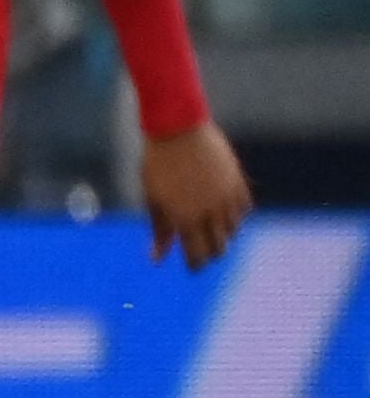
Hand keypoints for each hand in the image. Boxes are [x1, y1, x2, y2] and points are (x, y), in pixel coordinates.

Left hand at [141, 120, 250, 268]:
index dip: (195, 265)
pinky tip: (223, 212)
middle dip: (210, 253)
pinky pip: (244, 209)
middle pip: (220, 247)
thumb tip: (157, 259)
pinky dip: (235, 215)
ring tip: (210, 229)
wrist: (177, 129)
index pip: (197, 255)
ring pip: (234, 229)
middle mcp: (210, 211)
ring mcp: (227, 196)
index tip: (192, 267)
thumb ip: (160, 230)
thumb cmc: (157, 165)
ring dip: (223, 234)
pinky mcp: (238, 181)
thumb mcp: (153, 199)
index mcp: (186, 218)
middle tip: (200, 250)